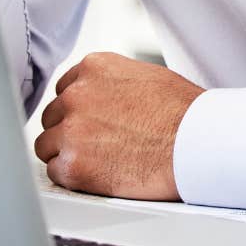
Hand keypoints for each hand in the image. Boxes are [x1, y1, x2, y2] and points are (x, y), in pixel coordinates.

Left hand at [34, 52, 204, 200]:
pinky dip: (73, 177)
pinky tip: (99, 175)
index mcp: (94, 68)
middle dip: (71, 131)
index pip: (64, 88)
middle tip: (97, 145)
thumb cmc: (184, 114)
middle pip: (53, 116)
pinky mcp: (73, 165)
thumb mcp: (145, 78)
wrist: (198, 145)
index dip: (78, 109)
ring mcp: (72, 130)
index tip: (90, 121)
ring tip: (99, 161)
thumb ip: (111, 84)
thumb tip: (101, 98)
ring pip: (47, 145)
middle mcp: (77, 94)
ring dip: (67, 154)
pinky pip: (56, 173)